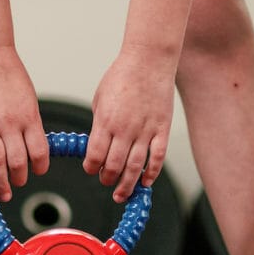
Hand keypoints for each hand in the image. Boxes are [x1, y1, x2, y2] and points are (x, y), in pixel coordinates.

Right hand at [0, 46, 49, 201]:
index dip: (39, 167)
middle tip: (18, 184)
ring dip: (0, 180)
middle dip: (19, 178)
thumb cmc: (10, 75)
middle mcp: (11, 123)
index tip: (37, 171)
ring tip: (3, 192)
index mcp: (29, 117)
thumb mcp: (29, 99)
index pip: (39, 152)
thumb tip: (33, 146)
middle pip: (18, 160)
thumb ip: (30, 123)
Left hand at [84, 47, 176, 202]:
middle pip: (114, 165)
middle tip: (106, 183)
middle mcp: (125, 129)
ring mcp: (145, 130)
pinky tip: (146, 182)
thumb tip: (97, 143)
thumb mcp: (100, 98)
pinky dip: (152, 173)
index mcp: (105, 121)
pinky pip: (157, 158)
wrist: (148, 61)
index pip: (95, 155)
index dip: (91, 168)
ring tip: (122, 194)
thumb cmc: (122, 76)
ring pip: (135, 167)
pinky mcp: (162, 129)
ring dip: (127, 184)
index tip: (91, 170)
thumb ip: (99, 123)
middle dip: (108, 179)